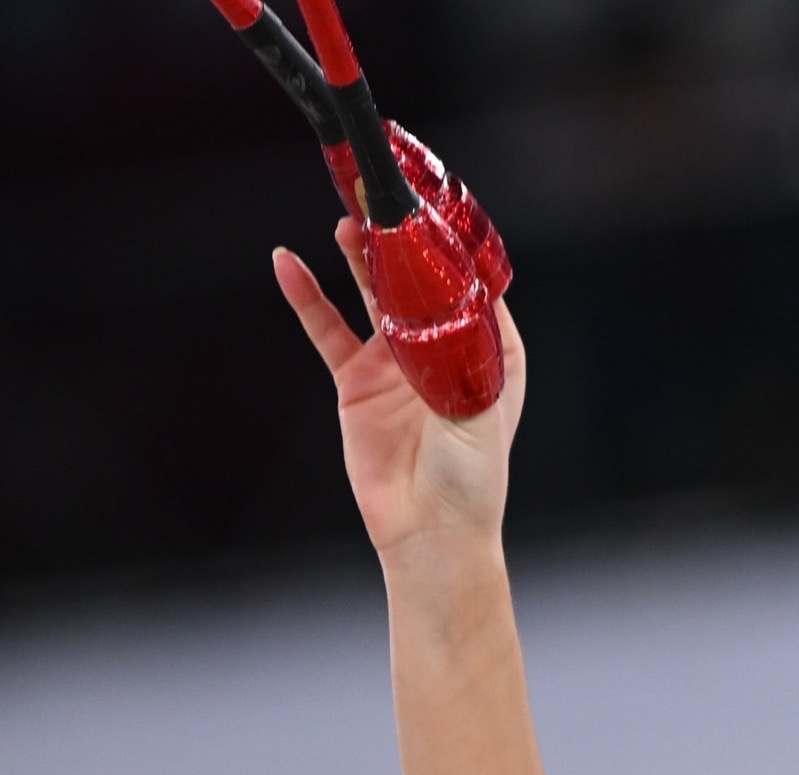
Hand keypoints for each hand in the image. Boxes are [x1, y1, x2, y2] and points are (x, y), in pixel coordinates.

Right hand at [273, 218, 525, 563]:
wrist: (428, 534)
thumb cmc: (471, 477)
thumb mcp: (475, 406)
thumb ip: (455, 352)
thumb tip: (437, 298)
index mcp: (490, 350)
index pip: (471, 282)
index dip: (450, 243)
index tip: (430, 203)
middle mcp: (443, 348)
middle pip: (417, 279)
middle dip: (398, 237)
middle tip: (378, 196)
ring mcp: (397, 362)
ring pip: (372, 293)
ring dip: (359, 256)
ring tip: (346, 218)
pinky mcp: (357, 382)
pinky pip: (326, 328)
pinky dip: (307, 296)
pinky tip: (287, 262)